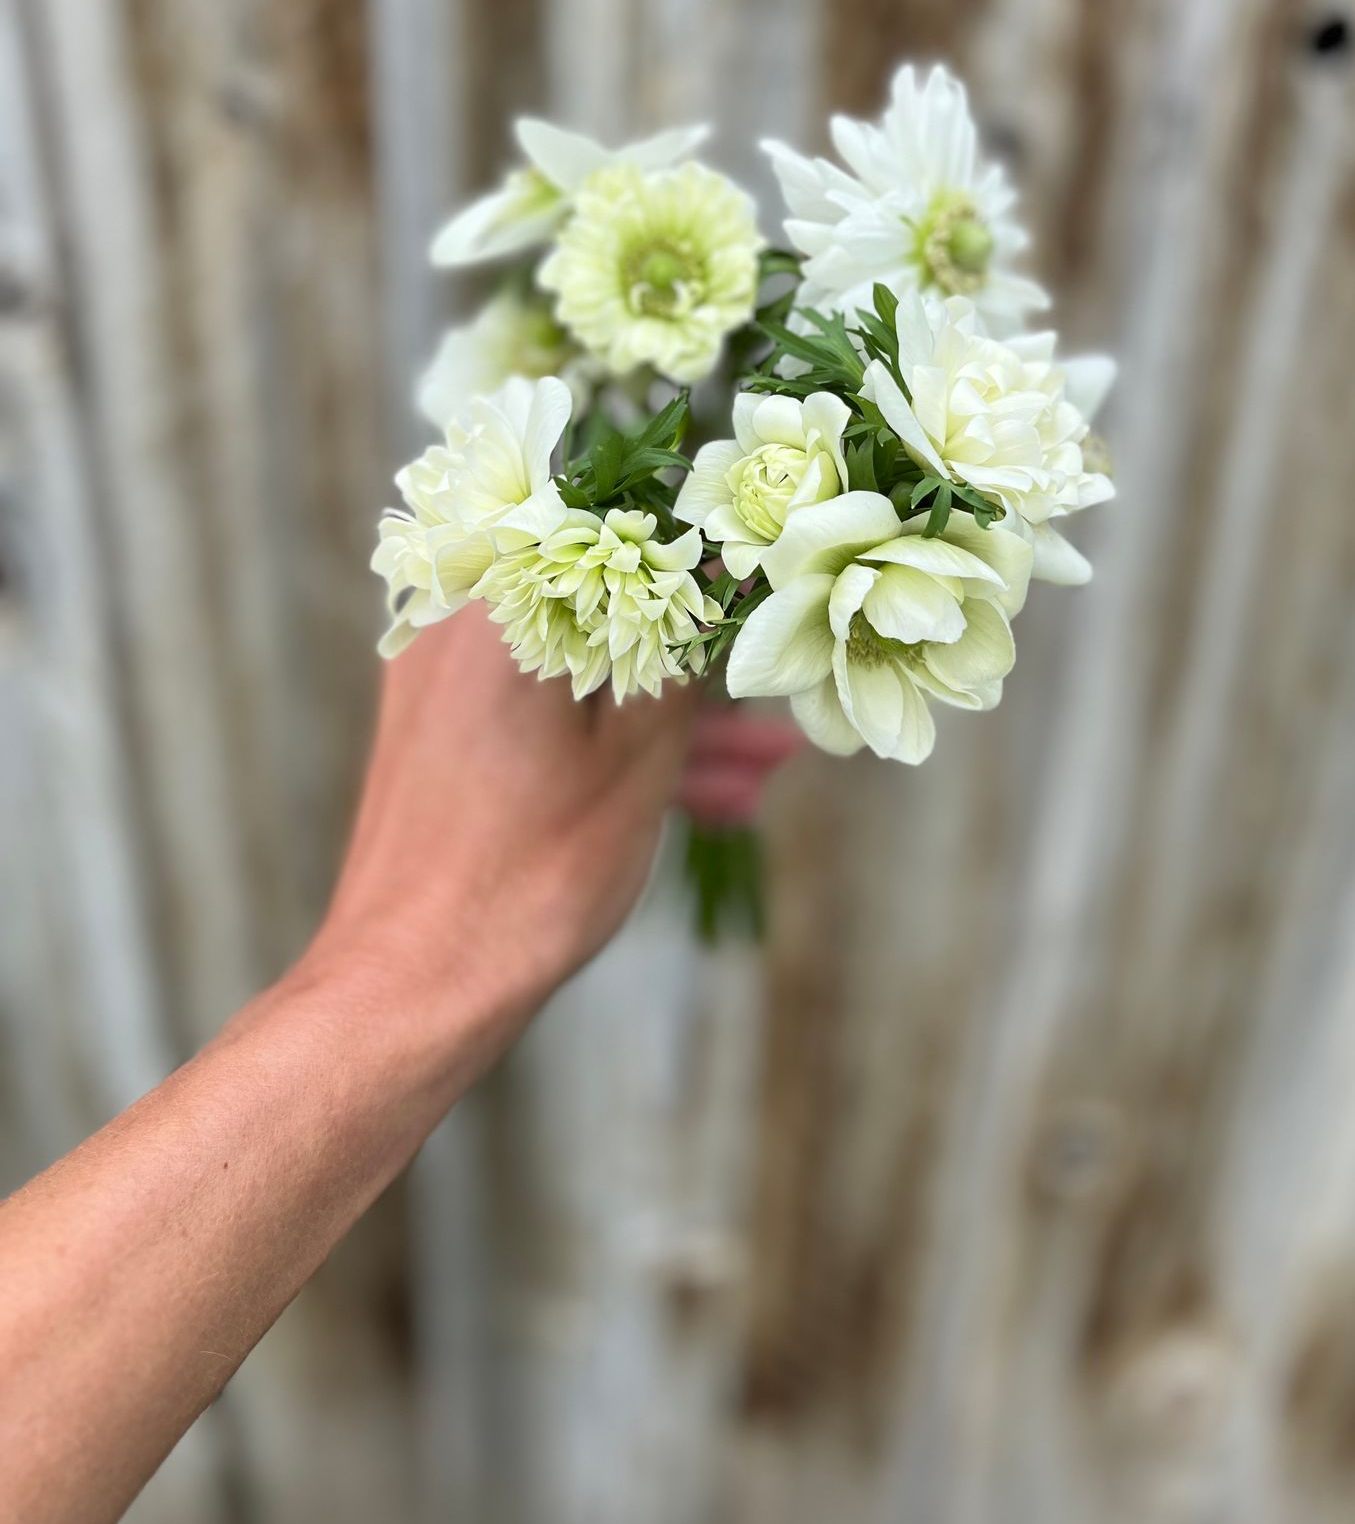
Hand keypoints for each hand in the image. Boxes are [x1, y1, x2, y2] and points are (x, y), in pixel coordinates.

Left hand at [310, 605, 799, 1061]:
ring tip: (762, 770)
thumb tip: (721, 571)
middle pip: (598, 611)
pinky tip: (696, 797)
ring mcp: (439, 681)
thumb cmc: (530, 871)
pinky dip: (605, 742)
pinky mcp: (437, 735)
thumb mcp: (639, 755)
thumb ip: (681, 652)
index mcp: (497, 602)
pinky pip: (540, 712)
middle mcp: (455, 622)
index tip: (758, 595)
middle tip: (773, 705)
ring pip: (577, 671)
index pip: (614, 537)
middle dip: (692, 664)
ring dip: (664, 716)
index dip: (697, 562)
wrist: (413, 986)